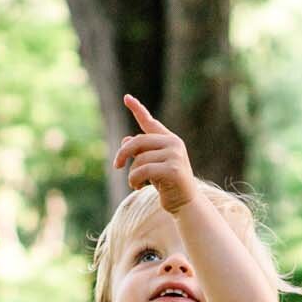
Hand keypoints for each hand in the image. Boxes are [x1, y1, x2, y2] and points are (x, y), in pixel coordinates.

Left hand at [112, 94, 199, 213]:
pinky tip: (137, 187)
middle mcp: (173, 143)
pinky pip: (143, 170)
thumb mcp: (151, 166)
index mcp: (169, 140)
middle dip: (123, 154)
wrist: (185, 203)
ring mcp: (175, 155)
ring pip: (139, 159)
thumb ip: (141, 152)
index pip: (150, 122)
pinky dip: (135, 180)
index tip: (126, 98)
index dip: (137, 109)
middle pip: (138, 141)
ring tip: (135, 183)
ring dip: (131, 174)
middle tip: (116, 166)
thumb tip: (125, 140)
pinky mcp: (174, 169)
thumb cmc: (167, 184)